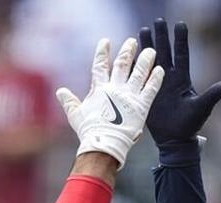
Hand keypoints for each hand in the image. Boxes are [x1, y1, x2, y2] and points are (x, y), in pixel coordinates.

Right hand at [56, 38, 163, 168]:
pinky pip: (151, 89)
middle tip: (133, 41)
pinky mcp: (141, 106)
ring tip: (150, 50)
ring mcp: (129, 96)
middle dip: (127, 51)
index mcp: (100, 89)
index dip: (102, 52)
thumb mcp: (75, 115)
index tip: (105, 41)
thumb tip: (60, 91)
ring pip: (139, 73)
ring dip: (145, 60)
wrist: (103, 143)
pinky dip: (156, 79)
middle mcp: (115, 88)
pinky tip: (160, 70)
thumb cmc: (88, 131)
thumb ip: (69, 101)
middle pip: (122, 64)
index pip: (100, 65)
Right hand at [137, 19, 220, 148]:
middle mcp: (169, 78)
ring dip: (146, 46)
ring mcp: (156, 85)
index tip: (179, 24)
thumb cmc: (190, 125)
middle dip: (161, 36)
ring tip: (142, 30)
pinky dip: (134, 65)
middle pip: (164, 52)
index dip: (180, 40)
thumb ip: (214, 94)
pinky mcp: (146, 93)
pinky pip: (139, 76)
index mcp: (182, 79)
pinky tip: (129, 55)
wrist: (174, 140)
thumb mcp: (203, 108)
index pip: (181, 55)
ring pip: (150, 61)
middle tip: (157, 20)